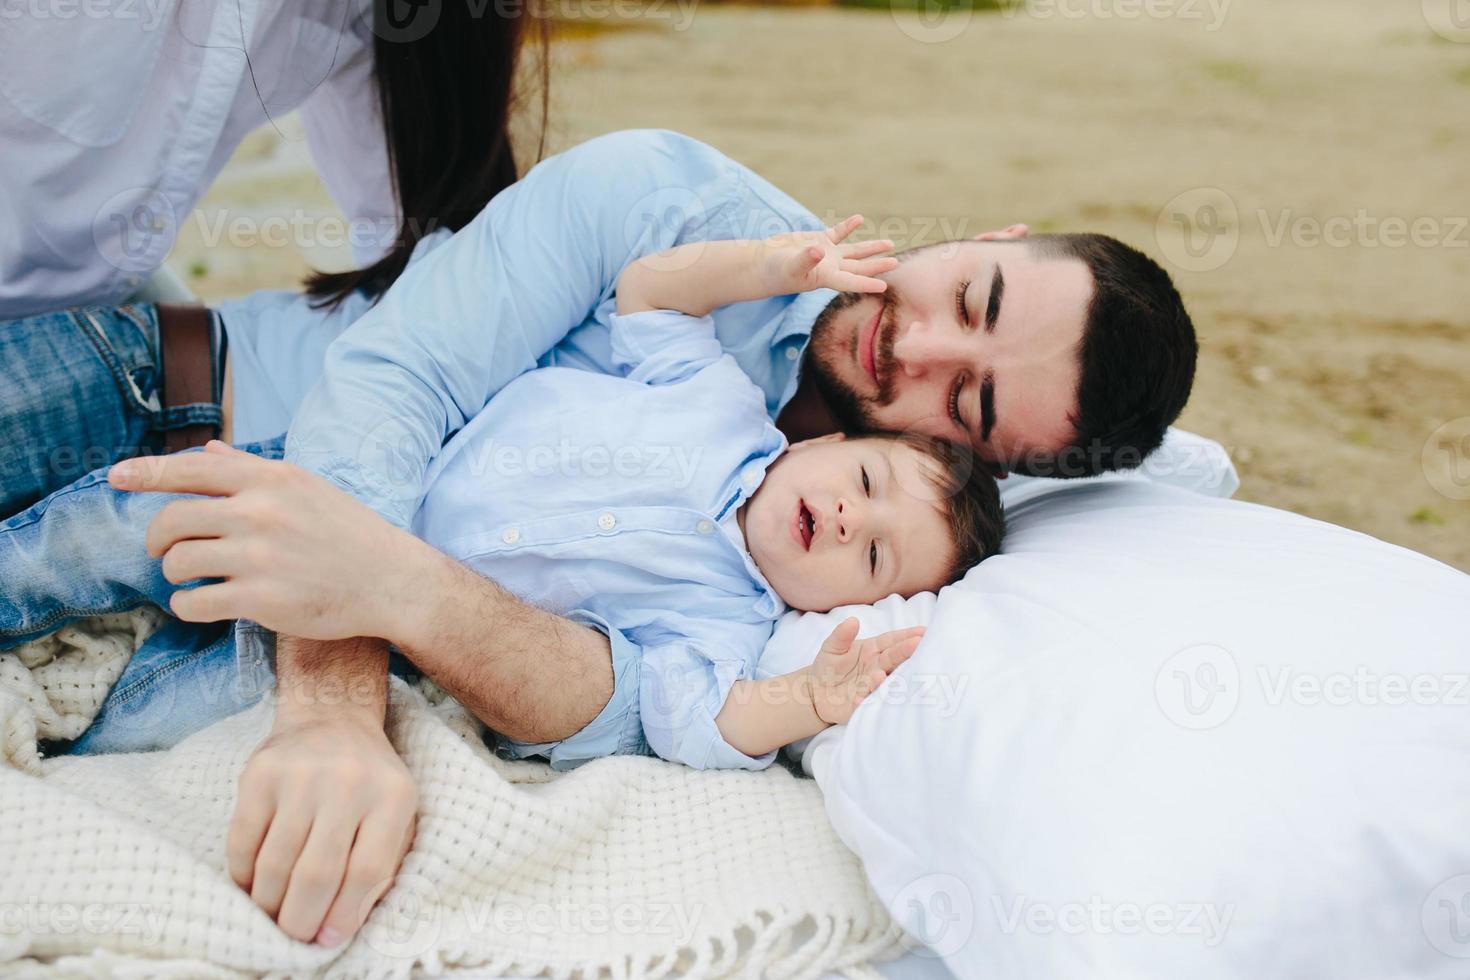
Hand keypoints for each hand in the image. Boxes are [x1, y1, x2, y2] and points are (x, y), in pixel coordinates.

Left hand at [109, 441, 422, 640]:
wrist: (392, 581)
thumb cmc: (349, 533)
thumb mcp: (305, 489)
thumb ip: (251, 471)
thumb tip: (209, 450)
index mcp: (271, 479)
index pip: (192, 468)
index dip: (147, 472)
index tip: (115, 477)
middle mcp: (260, 512)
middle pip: (172, 520)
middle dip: (157, 539)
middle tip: (165, 551)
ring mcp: (259, 557)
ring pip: (178, 563)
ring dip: (174, 574)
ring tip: (193, 579)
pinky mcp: (260, 600)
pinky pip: (193, 603)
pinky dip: (186, 606)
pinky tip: (201, 604)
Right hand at [228, 670, 417, 944]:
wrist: (333, 718)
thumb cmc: (370, 782)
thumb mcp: (397, 815)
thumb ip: (380, 868)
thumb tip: (337, 929)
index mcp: (393, 796)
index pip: (367, 872)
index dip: (343, 916)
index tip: (328, 939)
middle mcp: (348, 782)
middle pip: (316, 874)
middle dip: (300, 920)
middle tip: (294, 936)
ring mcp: (300, 775)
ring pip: (274, 865)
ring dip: (269, 904)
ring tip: (273, 914)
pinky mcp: (260, 773)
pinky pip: (242, 843)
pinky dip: (243, 876)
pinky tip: (253, 885)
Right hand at [760, 215, 896, 296]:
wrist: (764, 264)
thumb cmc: (776, 270)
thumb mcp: (790, 265)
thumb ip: (805, 258)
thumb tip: (819, 250)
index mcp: (826, 277)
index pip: (850, 281)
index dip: (866, 283)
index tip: (884, 286)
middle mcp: (830, 267)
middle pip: (859, 267)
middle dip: (878, 264)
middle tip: (897, 262)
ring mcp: (827, 254)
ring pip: (854, 251)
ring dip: (871, 248)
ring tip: (890, 243)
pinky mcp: (819, 241)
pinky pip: (838, 233)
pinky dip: (848, 226)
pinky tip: (859, 219)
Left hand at [808, 617, 924, 725]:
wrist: (816, 693)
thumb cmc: (828, 666)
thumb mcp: (832, 647)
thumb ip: (842, 635)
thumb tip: (852, 620)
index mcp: (873, 651)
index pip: (891, 641)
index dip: (906, 636)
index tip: (923, 631)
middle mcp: (877, 668)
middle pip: (893, 659)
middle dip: (906, 652)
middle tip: (919, 645)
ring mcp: (872, 686)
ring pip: (885, 682)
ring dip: (887, 678)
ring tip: (883, 674)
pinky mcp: (863, 704)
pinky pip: (866, 702)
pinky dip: (866, 701)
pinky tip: (861, 699)